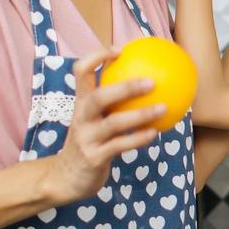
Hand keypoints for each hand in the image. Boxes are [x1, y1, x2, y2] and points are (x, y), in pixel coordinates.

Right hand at [42, 47, 164, 204]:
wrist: (65, 178)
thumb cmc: (89, 142)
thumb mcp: (94, 119)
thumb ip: (113, 103)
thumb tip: (149, 82)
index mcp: (80, 102)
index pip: (80, 71)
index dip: (97, 56)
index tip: (121, 50)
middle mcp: (81, 117)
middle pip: (98, 95)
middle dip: (125, 87)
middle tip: (152, 82)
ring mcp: (86, 138)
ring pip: (113, 122)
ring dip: (140, 115)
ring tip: (162, 108)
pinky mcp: (93, 157)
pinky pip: (119, 145)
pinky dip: (138, 138)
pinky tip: (155, 133)